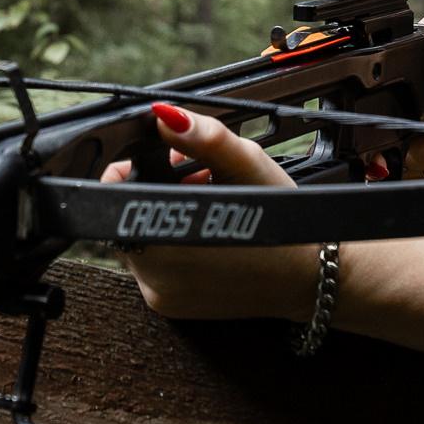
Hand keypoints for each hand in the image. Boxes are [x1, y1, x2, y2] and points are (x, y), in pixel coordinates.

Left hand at [100, 103, 319, 320]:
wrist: (309, 276)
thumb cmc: (281, 221)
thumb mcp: (245, 165)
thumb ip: (203, 137)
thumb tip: (165, 116)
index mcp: (161, 240)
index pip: (113, 194)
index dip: (133, 170)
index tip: (163, 161)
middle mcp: (153, 275)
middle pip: (129, 216)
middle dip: (156, 193)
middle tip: (199, 182)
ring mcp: (161, 296)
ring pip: (142, 243)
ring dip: (165, 221)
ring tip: (207, 209)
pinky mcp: (171, 308)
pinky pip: (157, 269)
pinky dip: (173, 249)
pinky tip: (207, 238)